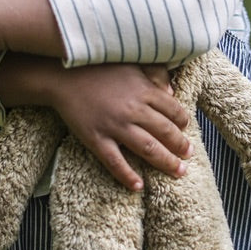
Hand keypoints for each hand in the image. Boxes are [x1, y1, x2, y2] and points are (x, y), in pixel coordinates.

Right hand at [0, 55, 192, 190]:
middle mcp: (133, 110)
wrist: (62, 75)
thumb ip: (154, 74)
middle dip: (180, 146)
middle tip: (188, 155)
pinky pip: (115, 162)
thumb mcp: (130, 63)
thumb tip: (172, 93)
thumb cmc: (98, 67)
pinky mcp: (96, 139)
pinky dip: (127, 176)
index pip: (173, 110)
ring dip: (166, 162)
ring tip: (178, 172)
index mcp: (143, 91)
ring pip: (148, 149)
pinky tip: (138, 186)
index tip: (186, 129)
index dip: (183, 122)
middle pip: (165, 132)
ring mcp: (114, 126)